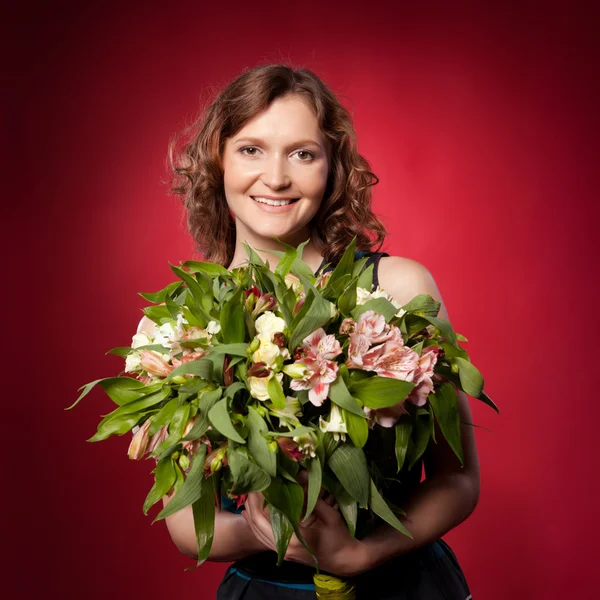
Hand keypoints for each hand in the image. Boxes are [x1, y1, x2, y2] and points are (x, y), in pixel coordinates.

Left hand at [242, 489, 366, 577]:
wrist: (345, 561)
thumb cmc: (340, 538)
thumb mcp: (330, 516)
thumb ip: (313, 498)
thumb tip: (299, 475)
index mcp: (292, 540)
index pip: (262, 520)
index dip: (255, 501)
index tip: (255, 483)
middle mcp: (283, 549)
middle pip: (256, 526)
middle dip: (250, 505)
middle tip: (251, 485)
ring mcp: (283, 553)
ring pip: (258, 533)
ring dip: (252, 514)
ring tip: (250, 495)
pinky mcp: (286, 552)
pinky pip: (264, 537)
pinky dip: (257, 523)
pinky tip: (255, 512)